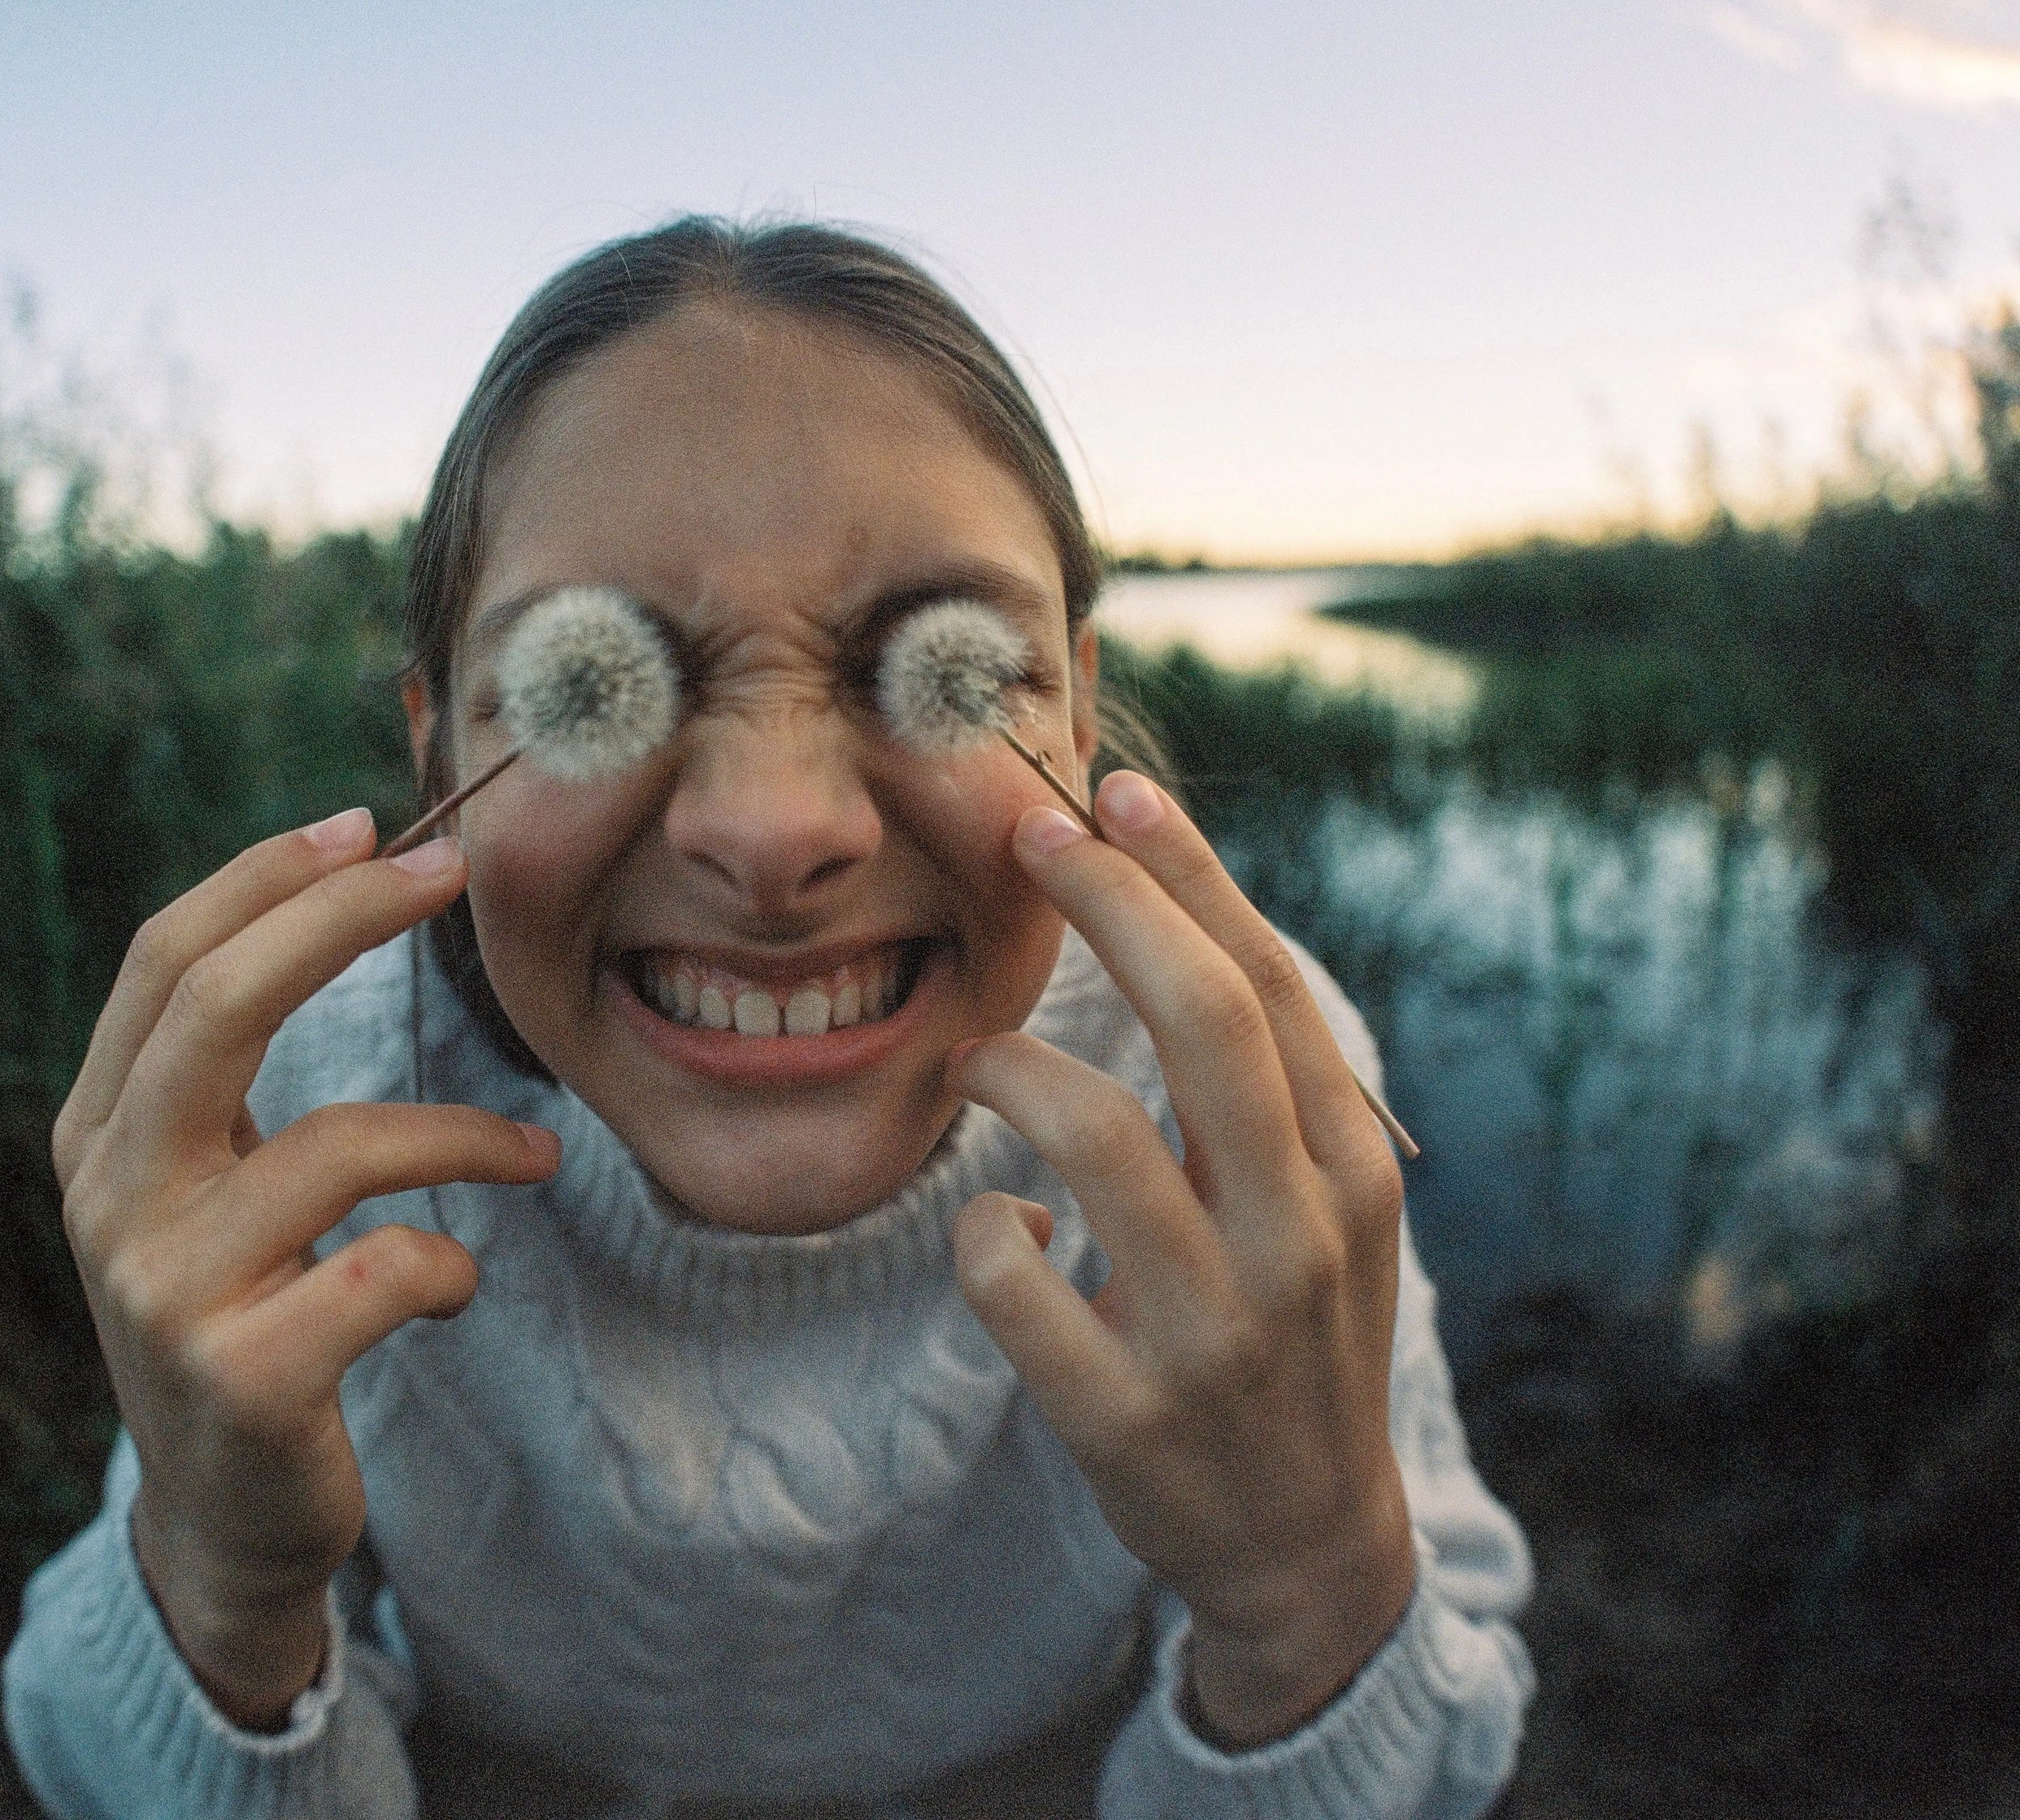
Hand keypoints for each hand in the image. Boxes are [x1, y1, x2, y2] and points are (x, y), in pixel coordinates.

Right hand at [49, 810, 558, 1729]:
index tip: (369, 824)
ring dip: (466, 1134)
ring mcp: (165, 1289)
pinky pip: (389, 1268)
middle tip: (454, 874)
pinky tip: (455, 1285)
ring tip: (535, 1153)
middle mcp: (110, 1196)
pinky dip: (452, 1264)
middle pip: (219, 1004)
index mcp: (98, 1129)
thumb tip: (337, 889)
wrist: (224, 1517)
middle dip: (342, 917)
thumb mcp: (208, 1184)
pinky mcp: (243, 1376)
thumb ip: (227, 1070)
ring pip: (340, 1143)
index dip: (267, 877)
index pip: (166, 959)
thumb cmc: (245, 1311)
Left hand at [949, 771, 1415, 1749]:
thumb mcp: (1322, 1208)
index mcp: (1352, 1171)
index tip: (1119, 789)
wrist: (1311, 1545)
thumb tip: (1172, 916)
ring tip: (981, 1068)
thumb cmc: (1296, 1333)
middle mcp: (1300, 1235)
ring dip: (1010, 1068)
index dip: (1190, 874)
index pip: (1268, 984)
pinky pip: (1011, 1272)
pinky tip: (1006, 1232)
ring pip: (1090, 1132)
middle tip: (1031, 832)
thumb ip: (1263, 1088)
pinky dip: (985, 1229)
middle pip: (1202, 1019)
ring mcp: (1215, 1329)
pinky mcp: (1123, 1411)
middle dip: (1110, 902)